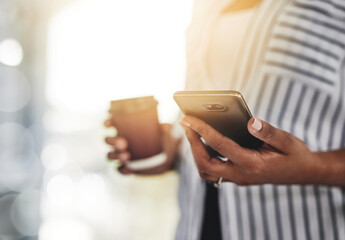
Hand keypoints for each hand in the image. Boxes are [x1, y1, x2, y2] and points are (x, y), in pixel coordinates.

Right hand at [104, 119, 180, 174]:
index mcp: (127, 129)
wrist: (172, 157)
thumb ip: (165, 128)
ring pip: (110, 155)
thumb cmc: (166, 139)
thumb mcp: (166, 132)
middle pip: (108, 140)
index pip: (112, 123)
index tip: (108, 124)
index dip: (107, 122)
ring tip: (127, 156)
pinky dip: (121, 170)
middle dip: (113, 141)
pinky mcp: (128, 167)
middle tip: (124, 144)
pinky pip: (119, 170)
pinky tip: (128, 169)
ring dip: (116, 155)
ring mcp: (123, 155)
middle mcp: (122, 141)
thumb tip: (163, 126)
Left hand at [180, 116, 324, 185]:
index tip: (189, 117)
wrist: (304, 173)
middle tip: (185, 123)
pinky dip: (204, 157)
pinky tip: (204, 142)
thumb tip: (250, 121)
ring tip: (192, 132)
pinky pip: (213, 171)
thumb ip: (269, 132)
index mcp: (252, 164)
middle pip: (205, 164)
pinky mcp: (237, 177)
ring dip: (196, 153)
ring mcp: (238, 178)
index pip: (220, 145)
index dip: (203, 130)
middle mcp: (241, 174)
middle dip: (192, 143)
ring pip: (206, 171)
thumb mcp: (287, 140)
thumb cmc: (295, 154)